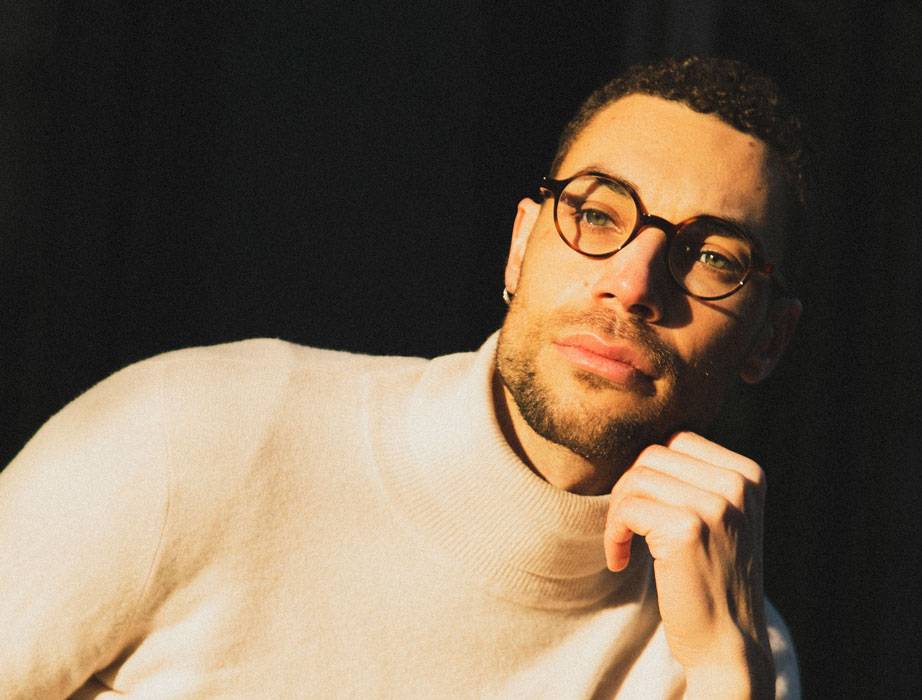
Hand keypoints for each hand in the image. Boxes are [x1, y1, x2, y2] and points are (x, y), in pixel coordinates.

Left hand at [604, 432, 773, 698]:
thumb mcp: (719, 517)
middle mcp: (738, 485)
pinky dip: (613, 535)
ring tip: (624, 545)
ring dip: (618, 513)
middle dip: (629, 490)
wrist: (727, 644)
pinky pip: (626, 509)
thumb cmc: (710, 578)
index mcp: (748, 474)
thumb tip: (644, 438)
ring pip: (635, 478)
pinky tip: (619, 560)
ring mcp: (716, 506)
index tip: (646, 511)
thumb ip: (695, 476)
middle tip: (628, 529)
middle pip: (652, 454)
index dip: (650, 473)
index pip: (676, 440)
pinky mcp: (687, 530)